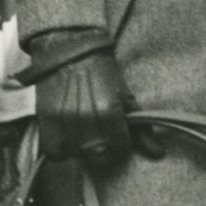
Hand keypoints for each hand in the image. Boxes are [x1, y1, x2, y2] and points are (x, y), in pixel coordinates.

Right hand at [34, 48, 133, 167]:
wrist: (69, 48)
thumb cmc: (102, 71)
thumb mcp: (125, 96)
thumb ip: (141, 128)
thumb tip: (159, 153)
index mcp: (110, 111)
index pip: (120, 148)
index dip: (121, 145)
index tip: (118, 138)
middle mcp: (87, 119)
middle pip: (98, 156)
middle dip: (104, 152)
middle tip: (101, 140)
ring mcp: (64, 121)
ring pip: (76, 155)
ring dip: (81, 150)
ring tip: (83, 137)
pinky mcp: (45, 120)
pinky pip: (53, 151)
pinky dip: (60, 150)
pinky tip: (66, 140)